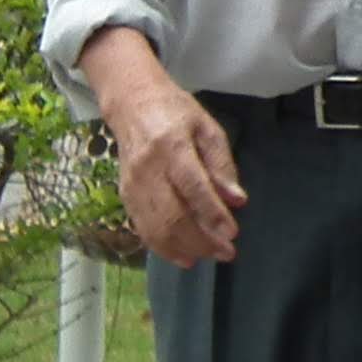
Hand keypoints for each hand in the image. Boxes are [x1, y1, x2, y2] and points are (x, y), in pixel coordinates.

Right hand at [108, 75, 245, 264]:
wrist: (132, 104)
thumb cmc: (176, 113)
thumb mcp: (208, 128)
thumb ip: (222, 165)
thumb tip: (236, 200)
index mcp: (172, 146)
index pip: (193, 187)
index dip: (212, 214)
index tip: (232, 233)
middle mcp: (148, 169)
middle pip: (173, 215)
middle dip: (201, 240)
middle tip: (227, 252)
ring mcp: (132, 185)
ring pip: (156, 228)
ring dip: (185, 249)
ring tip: (209, 256)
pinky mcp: (125, 196)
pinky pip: (143, 230)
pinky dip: (164, 248)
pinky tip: (184, 257)